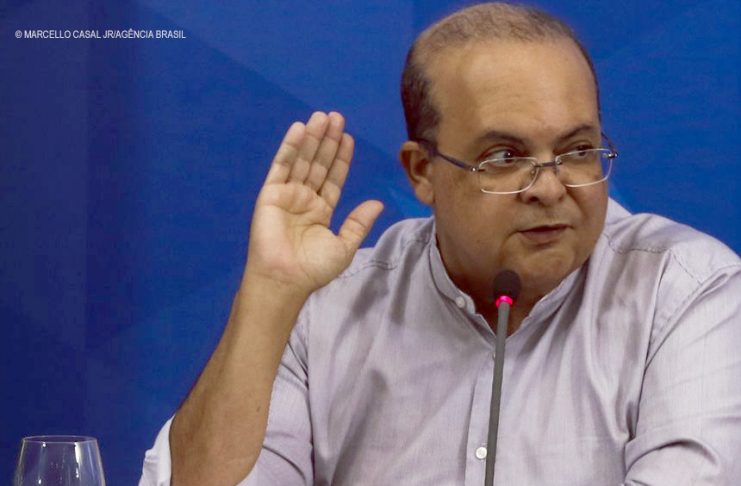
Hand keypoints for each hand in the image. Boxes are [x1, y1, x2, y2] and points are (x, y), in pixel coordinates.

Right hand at [245, 112, 382, 294]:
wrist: (286, 279)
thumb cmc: (313, 268)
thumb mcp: (344, 246)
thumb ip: (359, 223)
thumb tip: (378, 203)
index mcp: (321, 211)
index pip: (334, 178)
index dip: (342, 158)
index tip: (349, 138)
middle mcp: (304, 199)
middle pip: (319, 164)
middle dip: (328, 141)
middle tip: (337, 117)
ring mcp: (287, 194)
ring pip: (302, 160)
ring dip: (313, 138)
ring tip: (323, 117)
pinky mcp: (270, 193)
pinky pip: (281, 165)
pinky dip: (290, 146)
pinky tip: (300, 129)